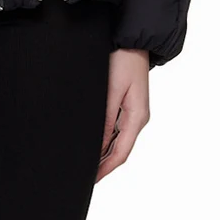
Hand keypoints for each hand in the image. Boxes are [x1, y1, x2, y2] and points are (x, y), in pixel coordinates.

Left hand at [97, 48, 150, 180]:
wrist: (132, 39)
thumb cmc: (122, 60)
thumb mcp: (111, 90)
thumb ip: (105, 119)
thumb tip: (97, 144)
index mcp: (137, 118)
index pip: (120, 153)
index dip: (105, 169)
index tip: (90, 180)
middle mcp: (137, 118)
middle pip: (119, 151)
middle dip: (102, 165)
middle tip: (82, 176)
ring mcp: (133, 113)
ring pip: (117, 142)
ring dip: (102, 154)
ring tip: (84, 164)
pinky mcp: (127, 106)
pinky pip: (116, 130)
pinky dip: (104, 141)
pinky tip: (92, 143)